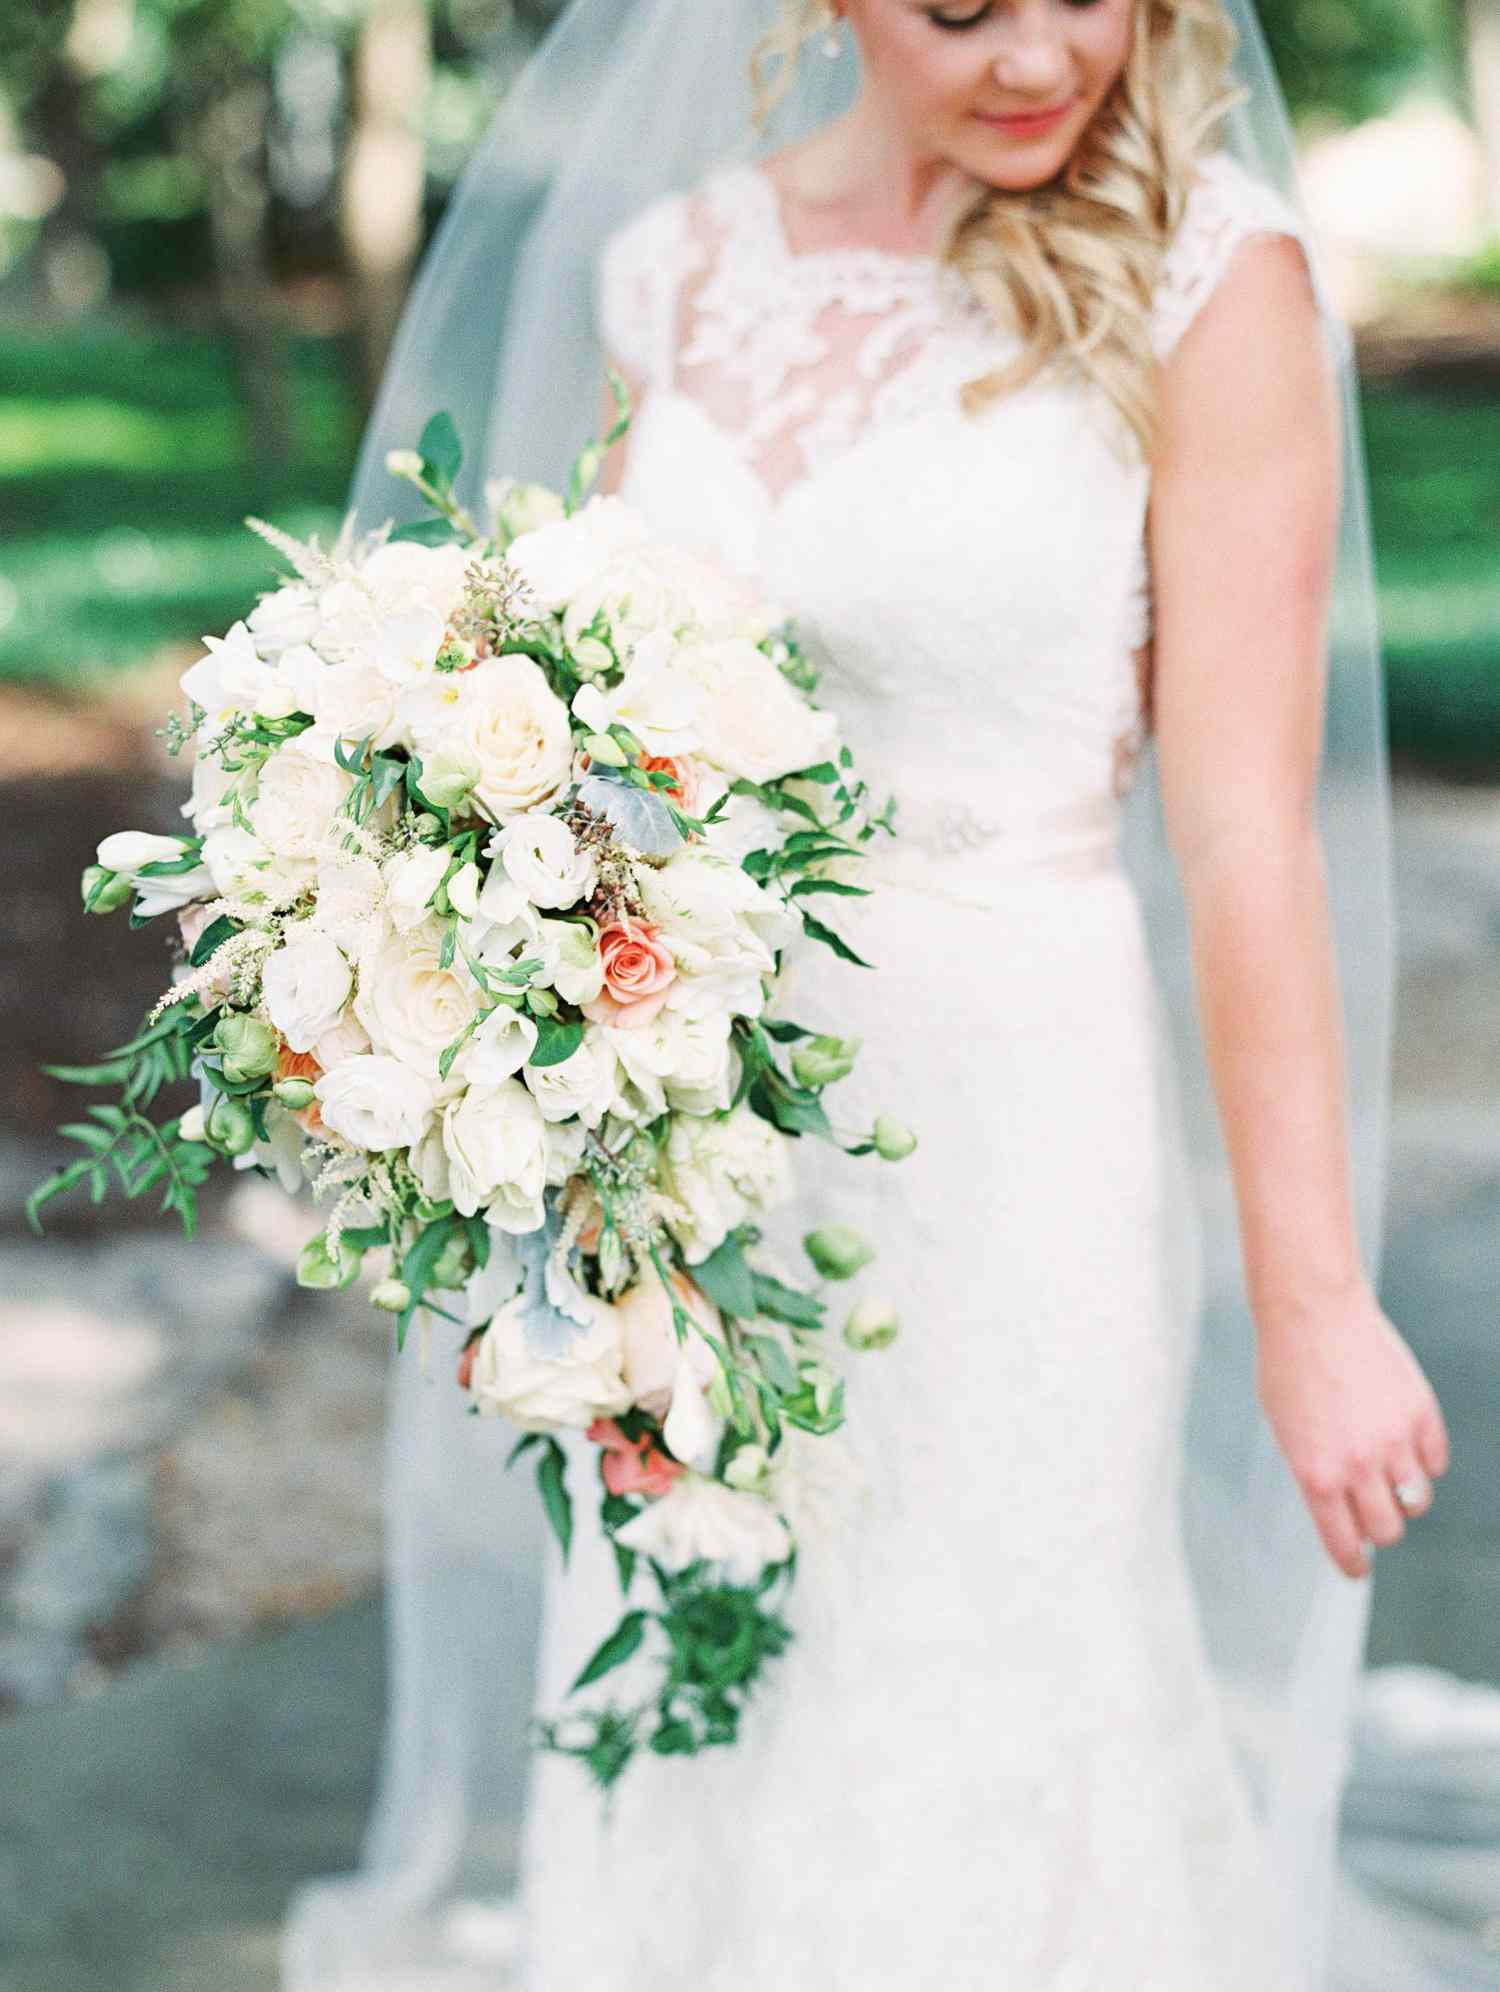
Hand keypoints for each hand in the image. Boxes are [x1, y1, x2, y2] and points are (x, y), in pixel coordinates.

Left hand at [1255, 1278, 1449, 1579]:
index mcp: (1317, 1475)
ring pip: (1416, 1500)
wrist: (1312, 1312)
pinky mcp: (1421, 1413)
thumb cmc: (1287, 1368)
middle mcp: (1359, 1465)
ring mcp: (1395, 1440)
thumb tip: (1343, 1508)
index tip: (1357, 1569)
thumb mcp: (1285, 1429)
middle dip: (1377, 1527)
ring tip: (1388, 1478)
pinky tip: (1404, 1444)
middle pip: (1388, 1530)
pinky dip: (1423, 1461)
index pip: (1345, 1545)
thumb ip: (1315, 1471)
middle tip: (1369, 1511)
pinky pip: (1436, 1461)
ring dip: (1403, 1497)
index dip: (1352, 1564)